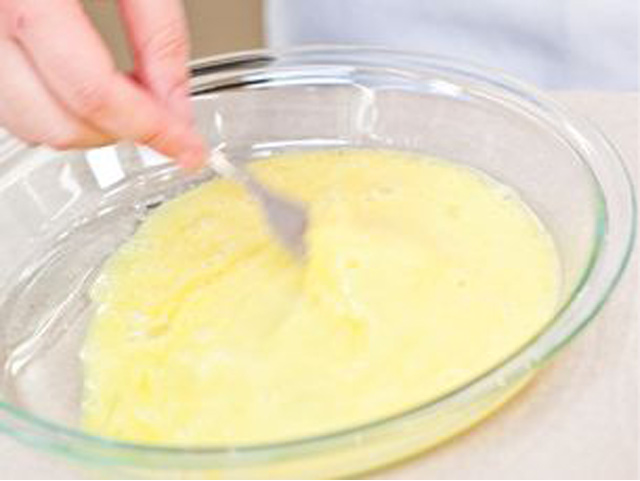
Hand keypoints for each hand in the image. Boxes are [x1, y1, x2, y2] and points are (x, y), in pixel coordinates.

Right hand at [0, 0, 204, 168]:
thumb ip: (159, 30)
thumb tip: (175, 102)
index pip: (92, 91)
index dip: (150, 129)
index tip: (188, 148)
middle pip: (57, 122)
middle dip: (122, 132)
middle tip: (164, 116)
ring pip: (29, 125)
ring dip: (89, 126)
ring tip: (129, 96)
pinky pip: (11, 104)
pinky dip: (57, 109)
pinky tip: (87, 85)